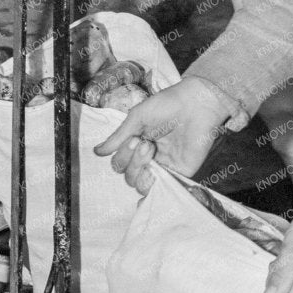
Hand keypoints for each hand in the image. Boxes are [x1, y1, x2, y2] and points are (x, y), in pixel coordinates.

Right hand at [91, 75, 237, 194]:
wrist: (196, 102)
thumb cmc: (168, 104)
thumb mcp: (137, 118)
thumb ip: (119, 137)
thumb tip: (97, 152)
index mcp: (138, 145)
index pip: (120, 164)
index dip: (122, 155)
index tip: (134, 137)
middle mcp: (150, 159)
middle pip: (128, 176)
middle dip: (130, 160)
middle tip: (143, 142)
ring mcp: (165, 167)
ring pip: (141, 184)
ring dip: (139, 168)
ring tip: (150, 148)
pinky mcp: (180, 172)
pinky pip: (162, 189)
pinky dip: (152, 190)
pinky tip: (149, 177)